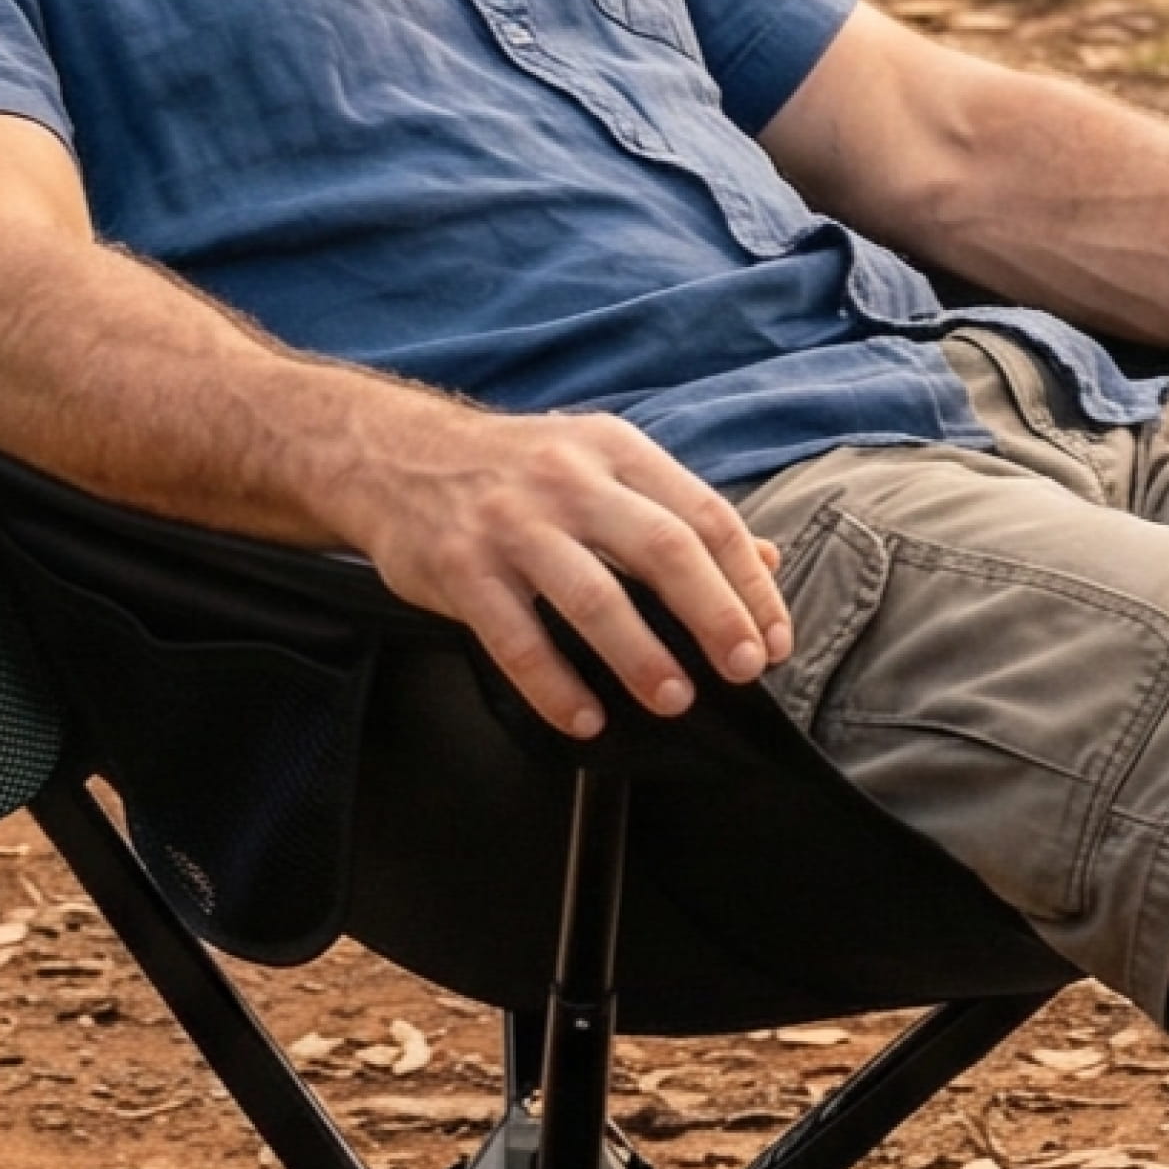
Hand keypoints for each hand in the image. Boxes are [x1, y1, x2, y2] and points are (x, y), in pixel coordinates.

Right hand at [341, 392, 793, 740]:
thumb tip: (767, 558)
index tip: (773, 638)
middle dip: (714, 613)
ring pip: (592, 595)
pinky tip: (586, 717)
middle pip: (663, 548)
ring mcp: (512, 525)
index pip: (704, 515)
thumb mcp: (601, 463)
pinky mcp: (461, 569)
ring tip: (674, 698)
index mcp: (616, 450)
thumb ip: (678, 510)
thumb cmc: (517, 470)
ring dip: (640, 654)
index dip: (747, 582)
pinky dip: (554, 684)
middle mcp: (569, 481)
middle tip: (743, 668)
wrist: (395, 456)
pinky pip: (516, 637)